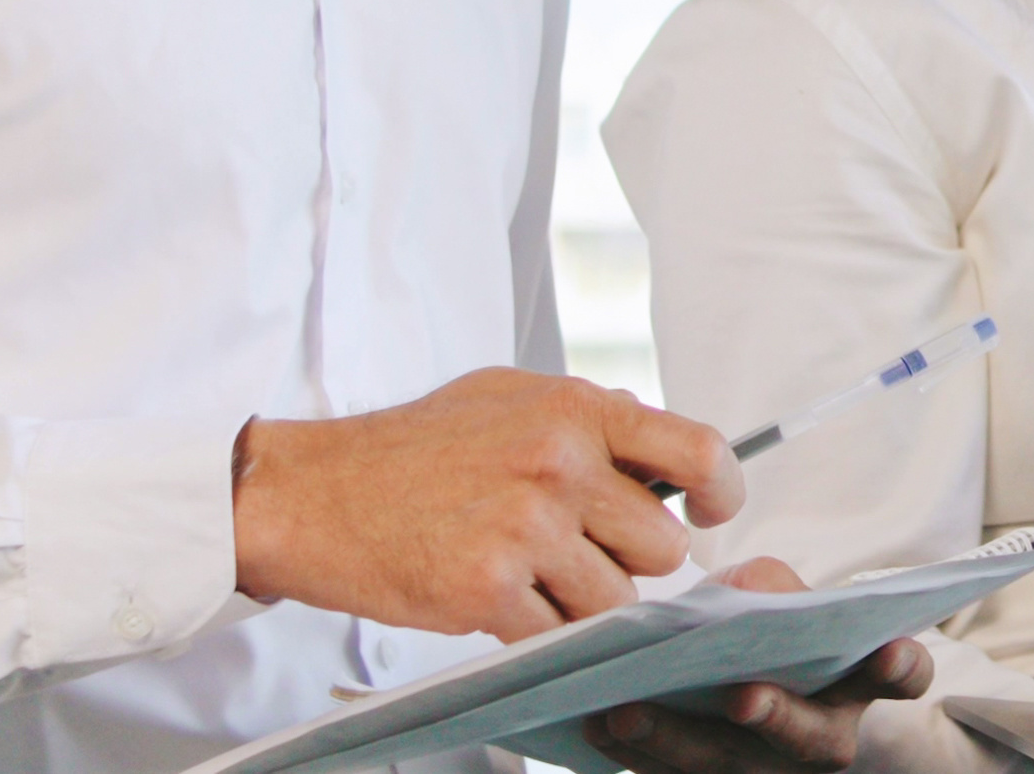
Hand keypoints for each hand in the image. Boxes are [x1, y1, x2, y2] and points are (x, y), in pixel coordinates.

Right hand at [231, 367, 740, 641]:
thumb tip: (659, 449)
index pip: (698, 451)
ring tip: (527, 574)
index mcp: (575, 411)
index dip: (720, 491)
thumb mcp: (508, 397)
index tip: (711, 512)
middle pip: (662, 548)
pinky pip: (558, 635)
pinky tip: (498, 600)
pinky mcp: (489, 591)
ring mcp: (526, 529)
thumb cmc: (409, 449)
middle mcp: (560, 465)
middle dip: (629, 559)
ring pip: (616, 601)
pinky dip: (537, 631)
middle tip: (576, 551)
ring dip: (582, 602)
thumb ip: (588, 419)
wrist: (313, 495)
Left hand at [584, 559, 934, 772]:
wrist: (754, 691)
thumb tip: (741, 594)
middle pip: (809, 740)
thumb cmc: (773, 635)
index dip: (901, 666)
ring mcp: (770, 773)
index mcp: (858, 681)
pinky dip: (635, 756)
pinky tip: (595, 725)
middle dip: (776, 717)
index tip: (890, 651)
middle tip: (742, 698)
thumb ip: (769, 589)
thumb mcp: (779, 601)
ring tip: (627, 712)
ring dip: (676, 742)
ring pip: (728, 769)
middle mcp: (825, 738)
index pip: (903, 676)